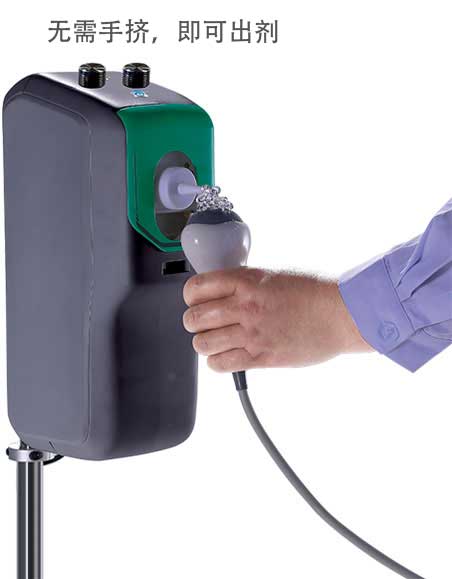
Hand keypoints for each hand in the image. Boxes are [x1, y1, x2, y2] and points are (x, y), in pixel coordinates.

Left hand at [182, 267, 372, 372]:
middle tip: (203, 323)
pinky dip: (217, 362)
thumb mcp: (273, 276)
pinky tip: (225, 356)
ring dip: (204, 343)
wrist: (340, 314)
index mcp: (246, 281)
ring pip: (202, 343)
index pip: (196, 288)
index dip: (191, 296)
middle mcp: (245, 306)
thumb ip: (246, 284)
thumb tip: (224, 292)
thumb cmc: (314, 293)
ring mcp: (252, 333)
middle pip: (194, 318)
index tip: (195, 301)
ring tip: (215, 341)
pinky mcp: (261, 357)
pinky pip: (221, 364)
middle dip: (194, 322)